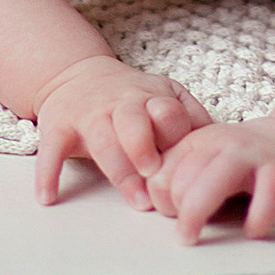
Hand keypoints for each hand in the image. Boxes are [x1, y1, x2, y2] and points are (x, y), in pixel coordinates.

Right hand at [33, 56, 211, 209]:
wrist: (76, 74)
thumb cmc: (131, 98)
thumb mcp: (166, 96)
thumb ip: (193, 118)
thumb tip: (227, 145)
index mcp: (151, 98)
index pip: (169, 113)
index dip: (177, 137)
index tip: (185, 166)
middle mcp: (120, 104)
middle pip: (134, 122)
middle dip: (145, 147)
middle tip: (157, 177)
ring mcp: (88, 114)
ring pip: (101, 138)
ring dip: (118, 169)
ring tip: (135, 200)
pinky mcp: (58, 127)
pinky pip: (51, 149)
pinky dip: (47, 173)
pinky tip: (49, 197)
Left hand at [148, 115, 274, 243]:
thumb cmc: (243, 163)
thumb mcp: (204, 161)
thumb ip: (178, 178)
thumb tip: (148, 208)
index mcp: (196, 142)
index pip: (159, 176)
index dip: (160, 203)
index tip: (174, 215)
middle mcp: (220, 143)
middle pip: (181, 182)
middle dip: (177, 214)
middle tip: (187, 232)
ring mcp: (252, 155)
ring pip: (214, 184)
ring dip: (197, 215)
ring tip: (195, 238)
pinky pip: (266, 196)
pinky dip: (256, 219)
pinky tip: (252, 230)